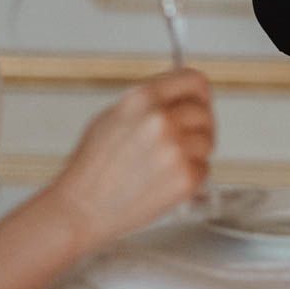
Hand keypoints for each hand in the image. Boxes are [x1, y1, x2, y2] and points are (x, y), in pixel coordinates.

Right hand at [46, 68, 214, 248]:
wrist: (82, 208)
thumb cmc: (92, 167)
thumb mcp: (113, 117)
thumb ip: (149, 104)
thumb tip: (179, 97)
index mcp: (142, 98)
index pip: (194, 80)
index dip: (200, 94)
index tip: (201, 103)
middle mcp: (161, 119)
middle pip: (204, 113)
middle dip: (198, 127)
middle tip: (183, 142)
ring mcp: (175, 149)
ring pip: (207, 142)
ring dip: (195, 153)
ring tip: (167, 165)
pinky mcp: (185, 178)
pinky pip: (204, 169)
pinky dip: (191, 176)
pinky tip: (165, 181)